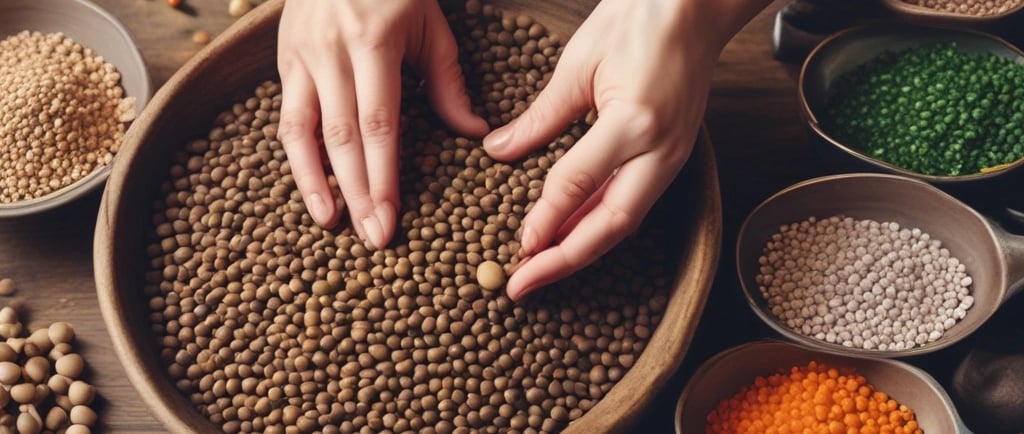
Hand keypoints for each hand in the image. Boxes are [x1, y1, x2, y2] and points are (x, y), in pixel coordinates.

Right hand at [277, 0, 488, 248]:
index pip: (378, 124)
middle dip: (357, 192)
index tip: (391, 219)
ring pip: (300, 131)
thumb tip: (474, 134)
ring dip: (313, 182)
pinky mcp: (283, 61)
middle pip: (341, 137)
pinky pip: (287, 117)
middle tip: (372, 237)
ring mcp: (300, 57)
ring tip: (329, 223)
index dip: (383, 176)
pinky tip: (312, 186)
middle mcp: (330, 53)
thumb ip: (448, 82)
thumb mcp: (430, 26)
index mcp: (372, 43)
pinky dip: (297, 156)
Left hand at [483, 0, 767, 299]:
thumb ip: (540, 117)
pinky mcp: (675, 154)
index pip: (577, 185)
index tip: (516, 249)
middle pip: (611, 226)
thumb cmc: (639, 19)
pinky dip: (601, 224)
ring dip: (583, 249)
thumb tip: (499, 151)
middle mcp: (661, 148)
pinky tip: (572, 234)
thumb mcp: (577, 64)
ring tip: (542, 269)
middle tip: (523, 284)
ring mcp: (675, 155)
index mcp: (634, 121)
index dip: (544, 221)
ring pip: (626, 221)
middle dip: (564, 261)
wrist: (695, 3)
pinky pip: (636, 202)